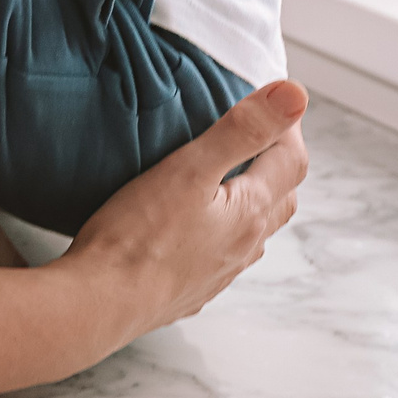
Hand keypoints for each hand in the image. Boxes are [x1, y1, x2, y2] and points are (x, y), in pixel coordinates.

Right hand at [63, 79, 307, 337]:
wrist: (101, 303)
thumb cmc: (138, 236)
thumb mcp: (190, 168)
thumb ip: (242, 130)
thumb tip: (296, 95)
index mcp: (249, 213)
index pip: (291, 163)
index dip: (288, 127)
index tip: (273, 102)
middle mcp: (243, 247)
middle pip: (281, 199)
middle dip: (277, 163)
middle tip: (257, 135)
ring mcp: (220, 273)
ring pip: (254, 232)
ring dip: (254, 201)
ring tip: (228, 178)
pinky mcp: (192, 290)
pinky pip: (223, 256)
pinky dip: (224, 232)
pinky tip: (196, 228)